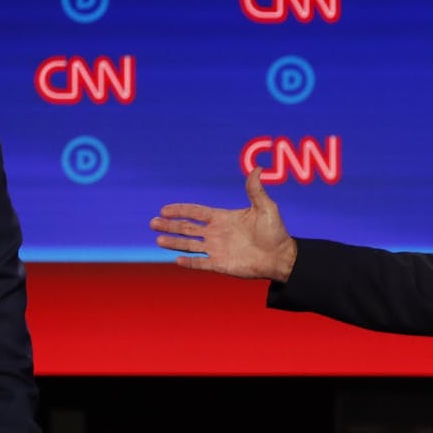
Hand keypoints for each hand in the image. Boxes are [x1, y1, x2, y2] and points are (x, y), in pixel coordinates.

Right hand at [149, 167, 297, 280]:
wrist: (281, 256)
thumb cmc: (275, 232)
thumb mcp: (266, 207)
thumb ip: (255, 190)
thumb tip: (257, 168)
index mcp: (223, 218)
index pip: (196, 212)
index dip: (180, 210)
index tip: (164, 209)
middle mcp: (216, 233)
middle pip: (187, 228)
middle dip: (170, 225)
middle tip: (152, 222)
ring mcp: (217, 250)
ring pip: (189, 245)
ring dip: (174, 242)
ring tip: (158, 238)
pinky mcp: (220, 265)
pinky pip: (201, 263)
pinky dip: (189, 263)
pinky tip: (176, 260)